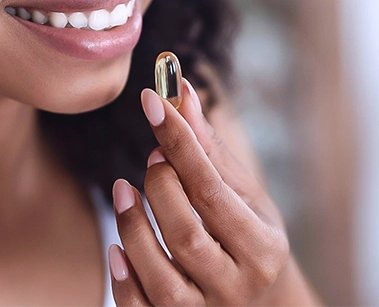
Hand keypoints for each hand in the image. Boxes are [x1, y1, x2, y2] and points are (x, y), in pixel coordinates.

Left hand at [108, 77, 305, 305]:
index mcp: (261, 248)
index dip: (179, 141)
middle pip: (185, 232)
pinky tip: (116, 247)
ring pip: (159, 273)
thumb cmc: (248, 240)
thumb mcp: (243, 198)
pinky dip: (122, 278)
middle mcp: (236, 286)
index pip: (211, 189)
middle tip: (151, 159)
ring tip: (123, 190)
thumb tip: (179, 92)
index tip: (151, 100)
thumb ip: (209, 151)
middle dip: (158, 185)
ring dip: (132, 224)